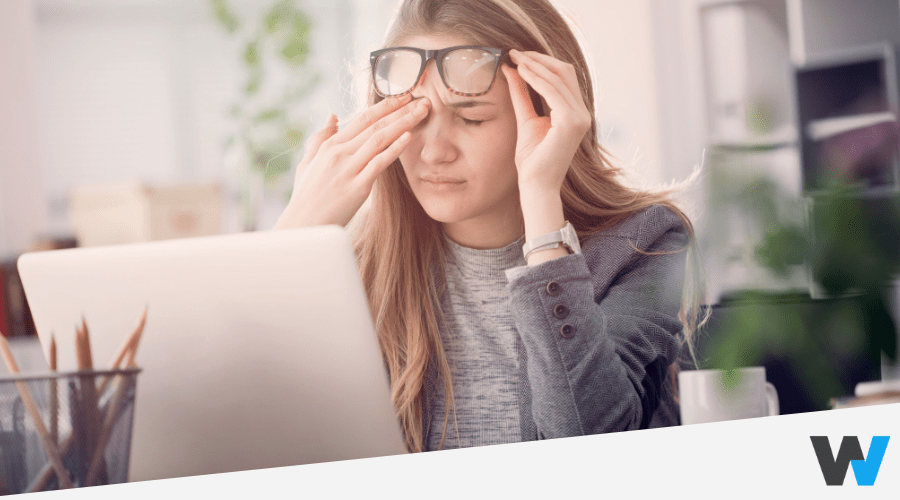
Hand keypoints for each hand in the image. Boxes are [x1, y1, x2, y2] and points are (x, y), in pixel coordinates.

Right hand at [274, 95, 430, 228]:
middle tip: (423, 99)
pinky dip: (395, 148)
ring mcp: (348, 169)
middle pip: (375, 125)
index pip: (362, 118)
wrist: (303, 226)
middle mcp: (339, 153)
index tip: (404, 97)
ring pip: (379, 138)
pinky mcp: (357, 188)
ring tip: (423, 112)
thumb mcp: (308, 163)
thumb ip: (320, 138)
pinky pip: (379, 163)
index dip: (386, 106)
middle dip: (401, 110)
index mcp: (330, 146)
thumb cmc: (306, 198)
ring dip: (404, 123)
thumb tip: (333, 116)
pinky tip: (409, 136)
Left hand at [502, 50, 590, 193]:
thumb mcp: (526, 119)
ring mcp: (580, 118)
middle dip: (539, 59)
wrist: (536, 185)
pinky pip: (553, 91)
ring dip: (535, 65)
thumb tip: (512, 69)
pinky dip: (536, 78)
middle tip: (515, 52)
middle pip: (564, 72)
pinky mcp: (571, 122)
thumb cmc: (532, 160)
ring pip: (559, 78)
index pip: (563, 77)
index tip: (519, 55)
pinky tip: (521, 71)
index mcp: (576, 113)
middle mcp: (582, 113)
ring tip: (515, 58)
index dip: (542, 62)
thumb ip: (522, 95)